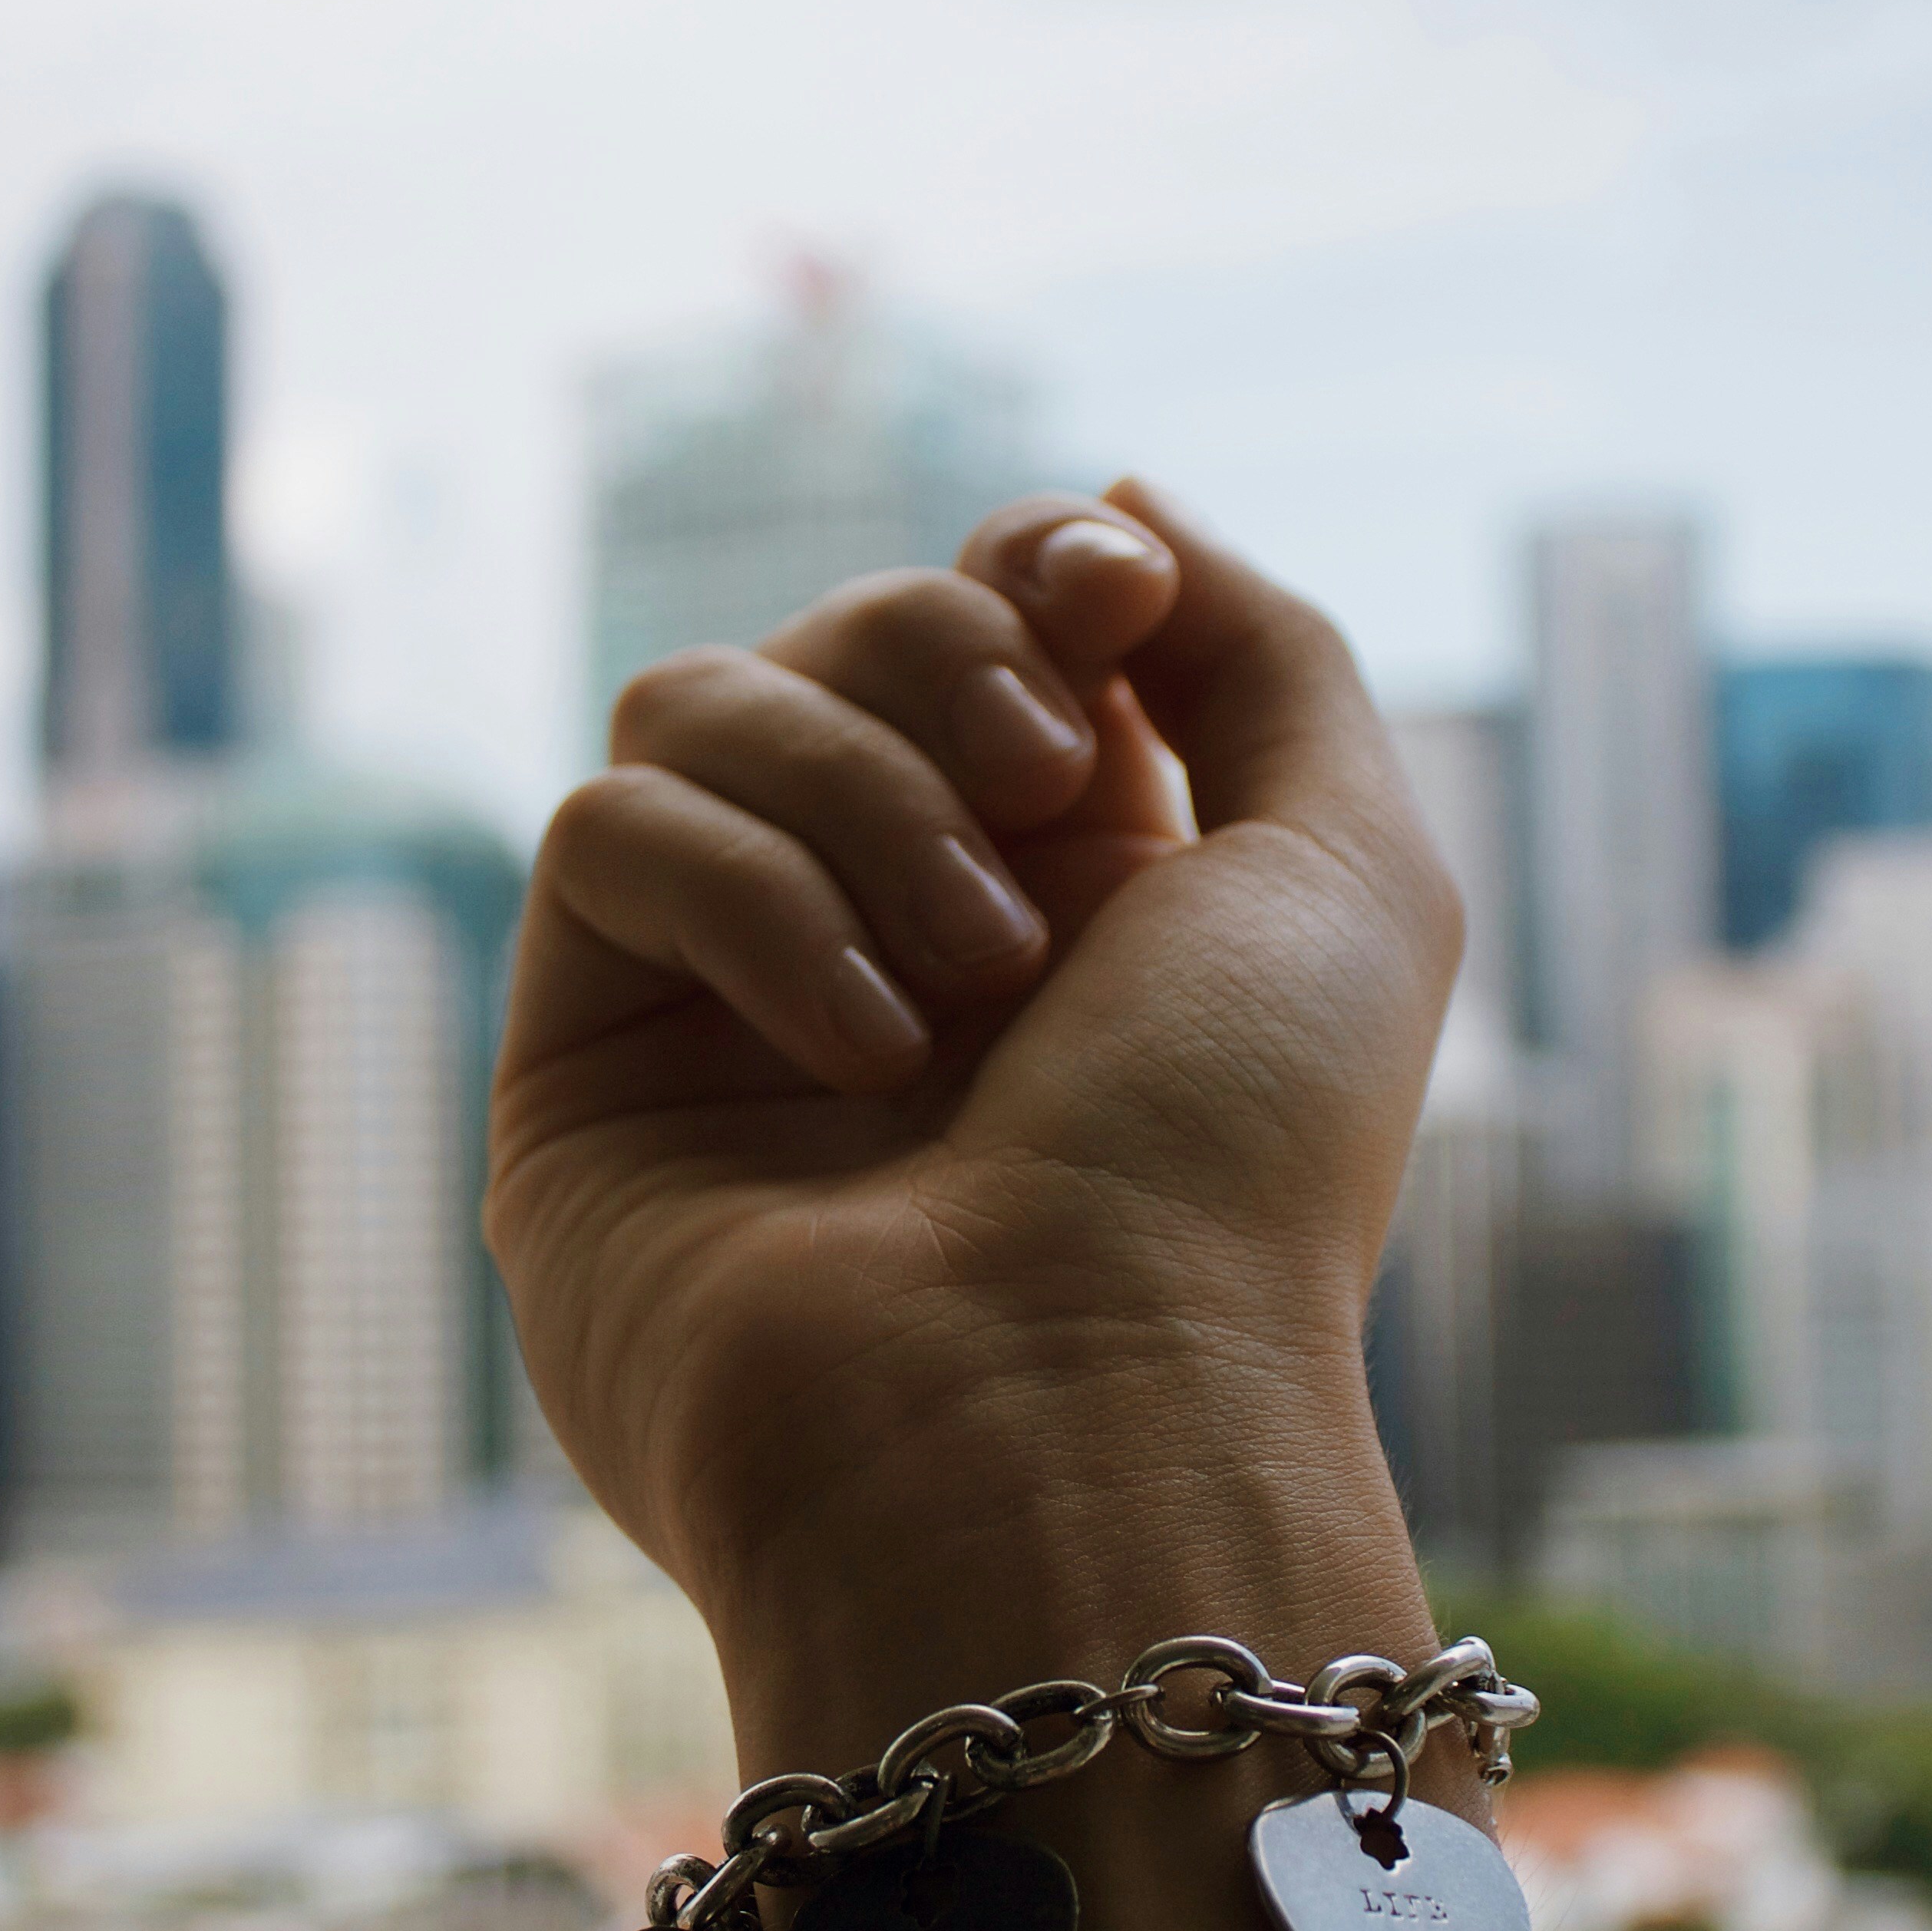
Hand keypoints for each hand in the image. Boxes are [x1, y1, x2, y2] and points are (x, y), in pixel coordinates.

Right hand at [485, 482, 1457, 1664]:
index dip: (1033, 569)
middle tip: (1044, 796)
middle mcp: (899, 927)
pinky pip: (605, 833)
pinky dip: (746, 903)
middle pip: (847, 631)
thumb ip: (1260, 650)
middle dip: (952, 669)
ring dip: (860, 800)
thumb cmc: (1229, 1174)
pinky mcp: (584, 1060)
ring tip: (968, 979)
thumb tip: (1116, 511)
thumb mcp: (1347, 871)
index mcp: (1081, 884)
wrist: (1066, 1418)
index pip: (991, 616)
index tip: (1103, 602)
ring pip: (701, 701)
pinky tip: (855, 1050)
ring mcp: (728, 997)